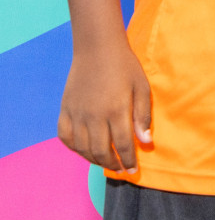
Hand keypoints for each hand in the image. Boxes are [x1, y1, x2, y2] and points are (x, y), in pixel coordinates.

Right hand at [58, 39, 152, 171]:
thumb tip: (145, 141)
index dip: (128, 161)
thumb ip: (142, 116)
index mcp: (116, 110)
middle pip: (101, 151)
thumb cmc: (125, 66)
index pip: (123, 145)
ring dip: (95, 159)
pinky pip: (66, 137)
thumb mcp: (142, 87)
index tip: (133, 171)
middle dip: (112, 165)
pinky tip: (85, 149)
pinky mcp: (65, 110)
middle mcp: (94, 116)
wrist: (97, 49)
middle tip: (121, 170)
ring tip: (106, 162)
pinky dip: (75, 148)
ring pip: (83, 148)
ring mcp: (77, 114)